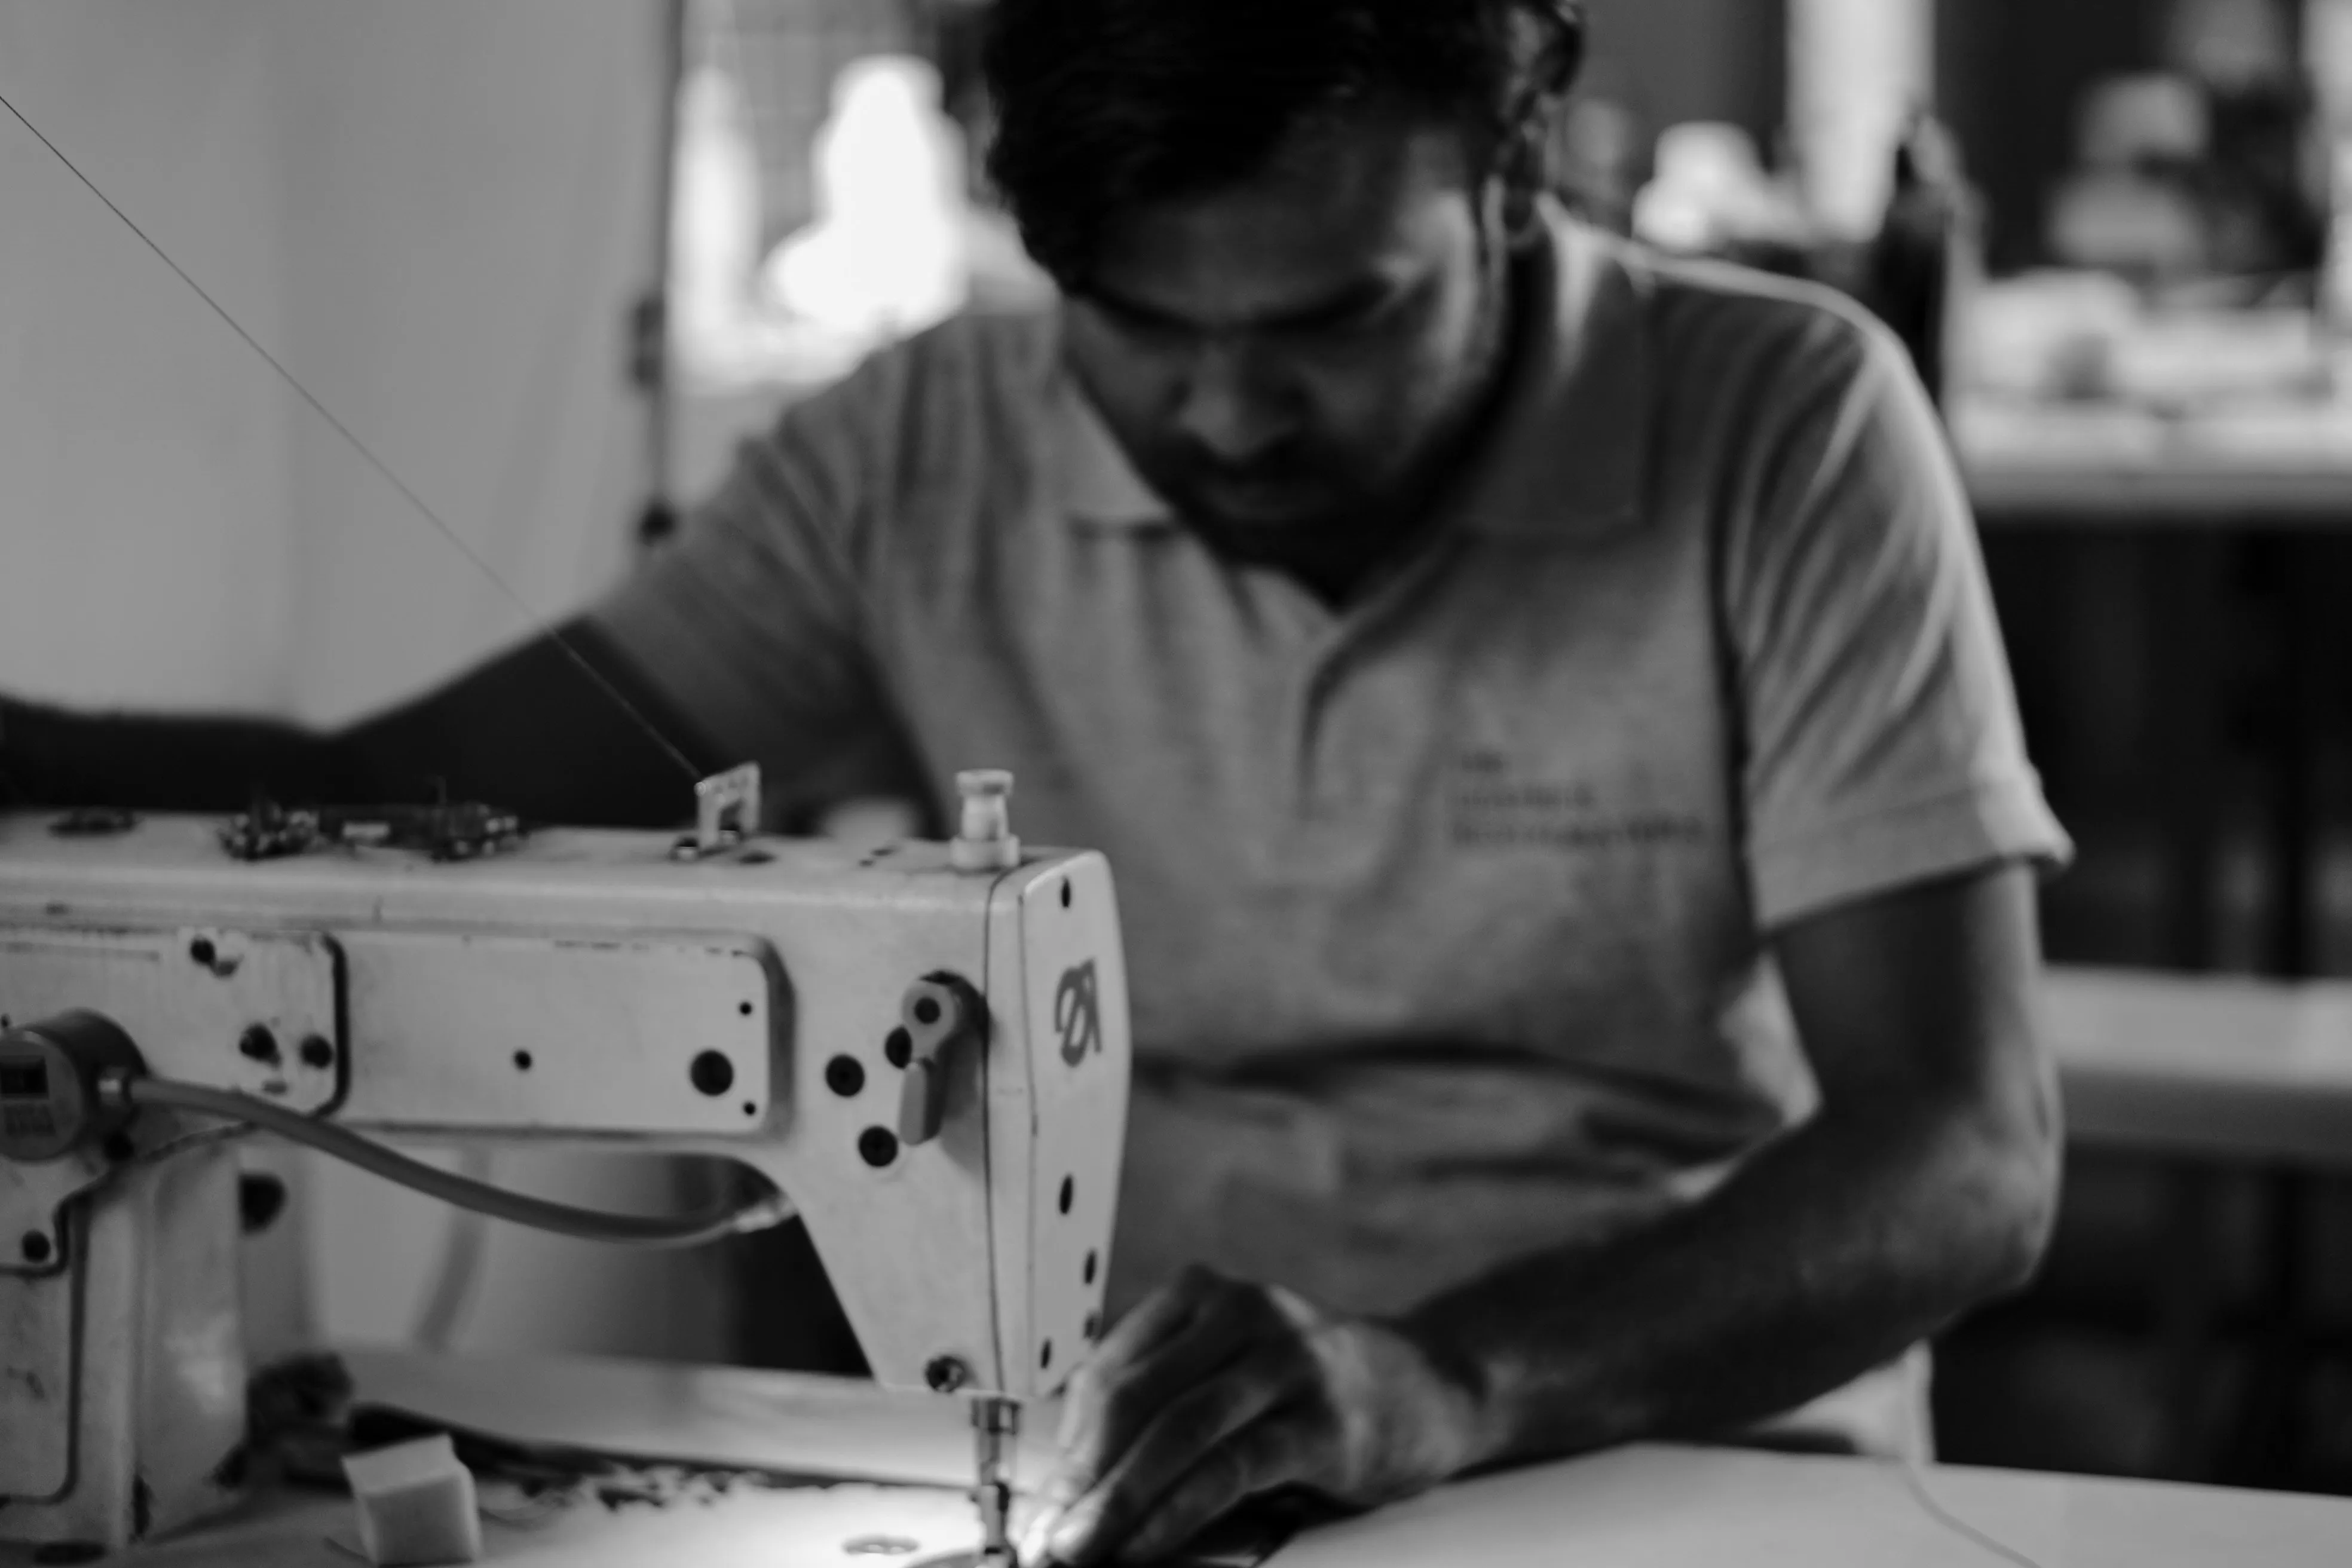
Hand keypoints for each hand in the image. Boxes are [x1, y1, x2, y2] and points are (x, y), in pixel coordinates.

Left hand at [1019, 1265, 1487, 1564]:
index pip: (1107, 1374)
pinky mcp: (1325, 1419)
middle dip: (1081, 1480)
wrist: (1429, 1386)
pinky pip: (1232, 1466)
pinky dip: (1179, 1510)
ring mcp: (1287, 1360)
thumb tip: (1072, 1494)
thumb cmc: (1307, 1391)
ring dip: (1119, 1500)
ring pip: (1178, 1430)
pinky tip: (1147, 1543)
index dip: (1065, 1450)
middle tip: (1049, 1541)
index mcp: (1201, 1295)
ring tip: (1082, 1550)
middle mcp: (1241, 1311)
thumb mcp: (1229, 1376)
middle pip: (1132, 1398)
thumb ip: (1161, 1412)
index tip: (1039, 1512)